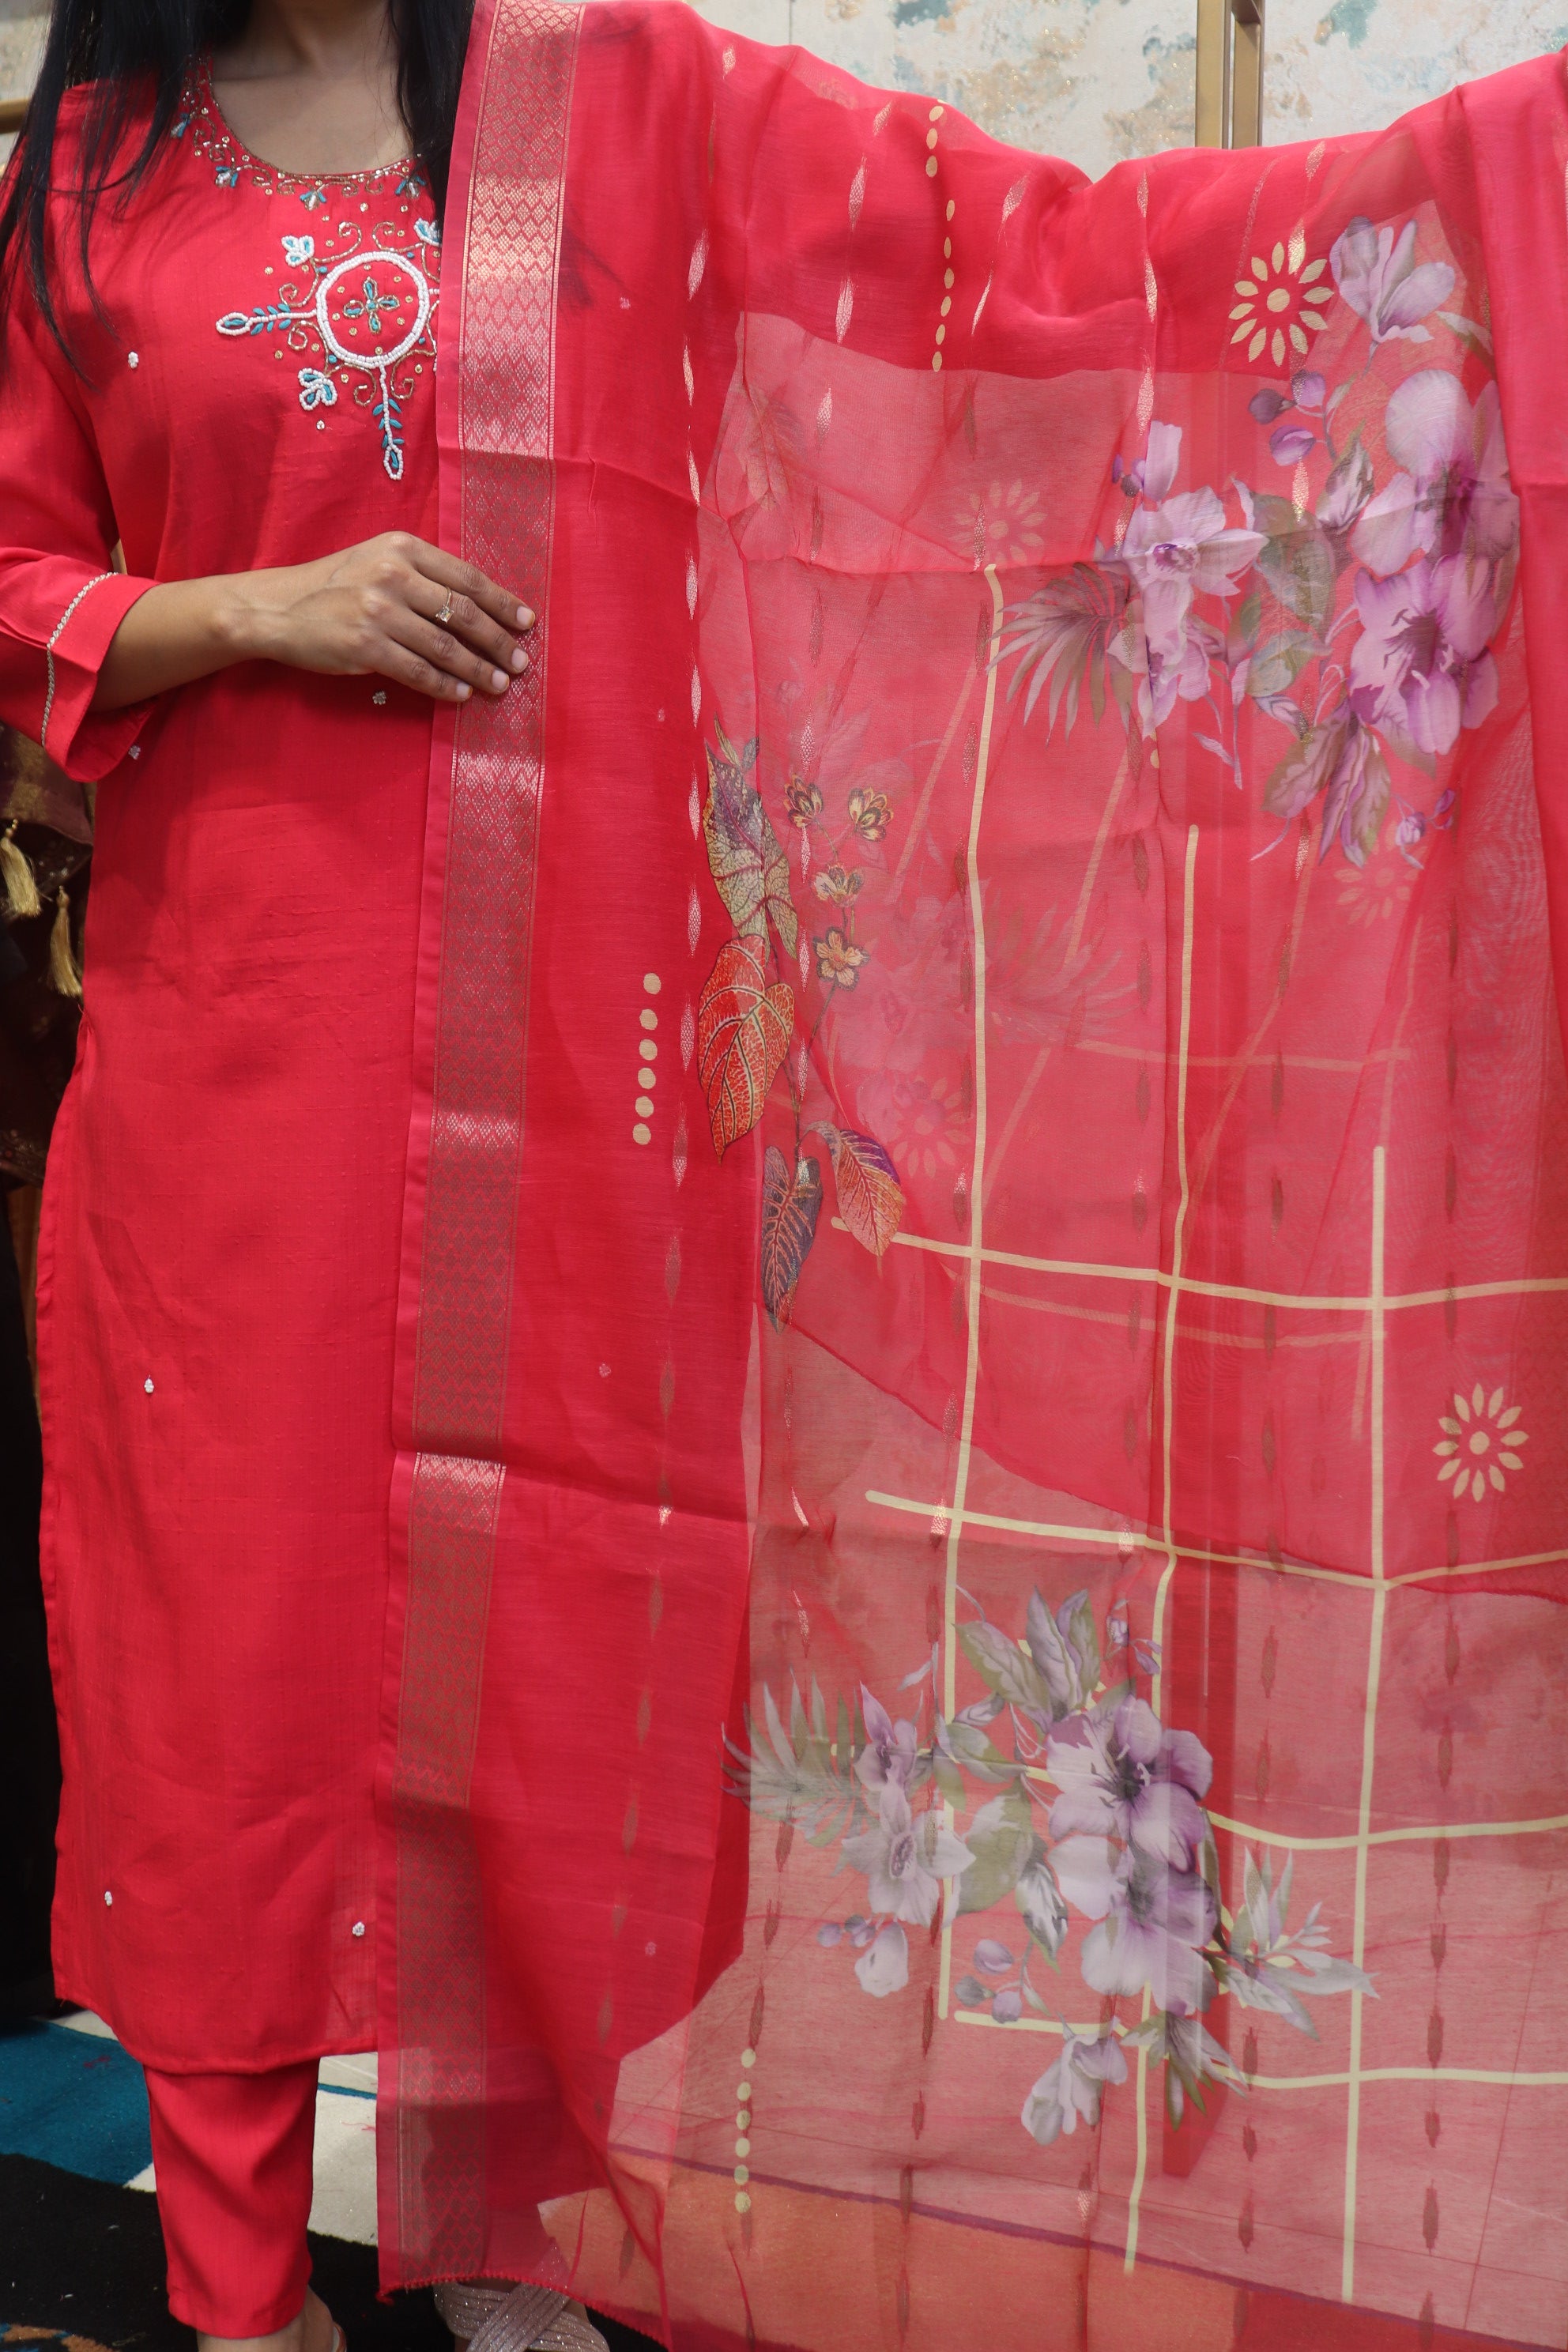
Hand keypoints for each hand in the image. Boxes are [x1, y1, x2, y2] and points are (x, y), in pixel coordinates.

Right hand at [91, 533, 534, 712]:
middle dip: (497, 641)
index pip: (466, 578)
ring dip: (477, 670)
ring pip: (445, 646)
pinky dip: (444, 685)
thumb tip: (477, 608)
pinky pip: (418, 671)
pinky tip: (461, 695)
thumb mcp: (378, 560)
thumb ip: (423, 575)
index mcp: (403, 548)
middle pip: (463, 613)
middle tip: (520, 663)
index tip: (527, 623)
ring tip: (498, 685)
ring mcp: (379, 611)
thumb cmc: (335, 585)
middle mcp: (393, 574)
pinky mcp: (365, 646)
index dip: (502, 603)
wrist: (278, 607)